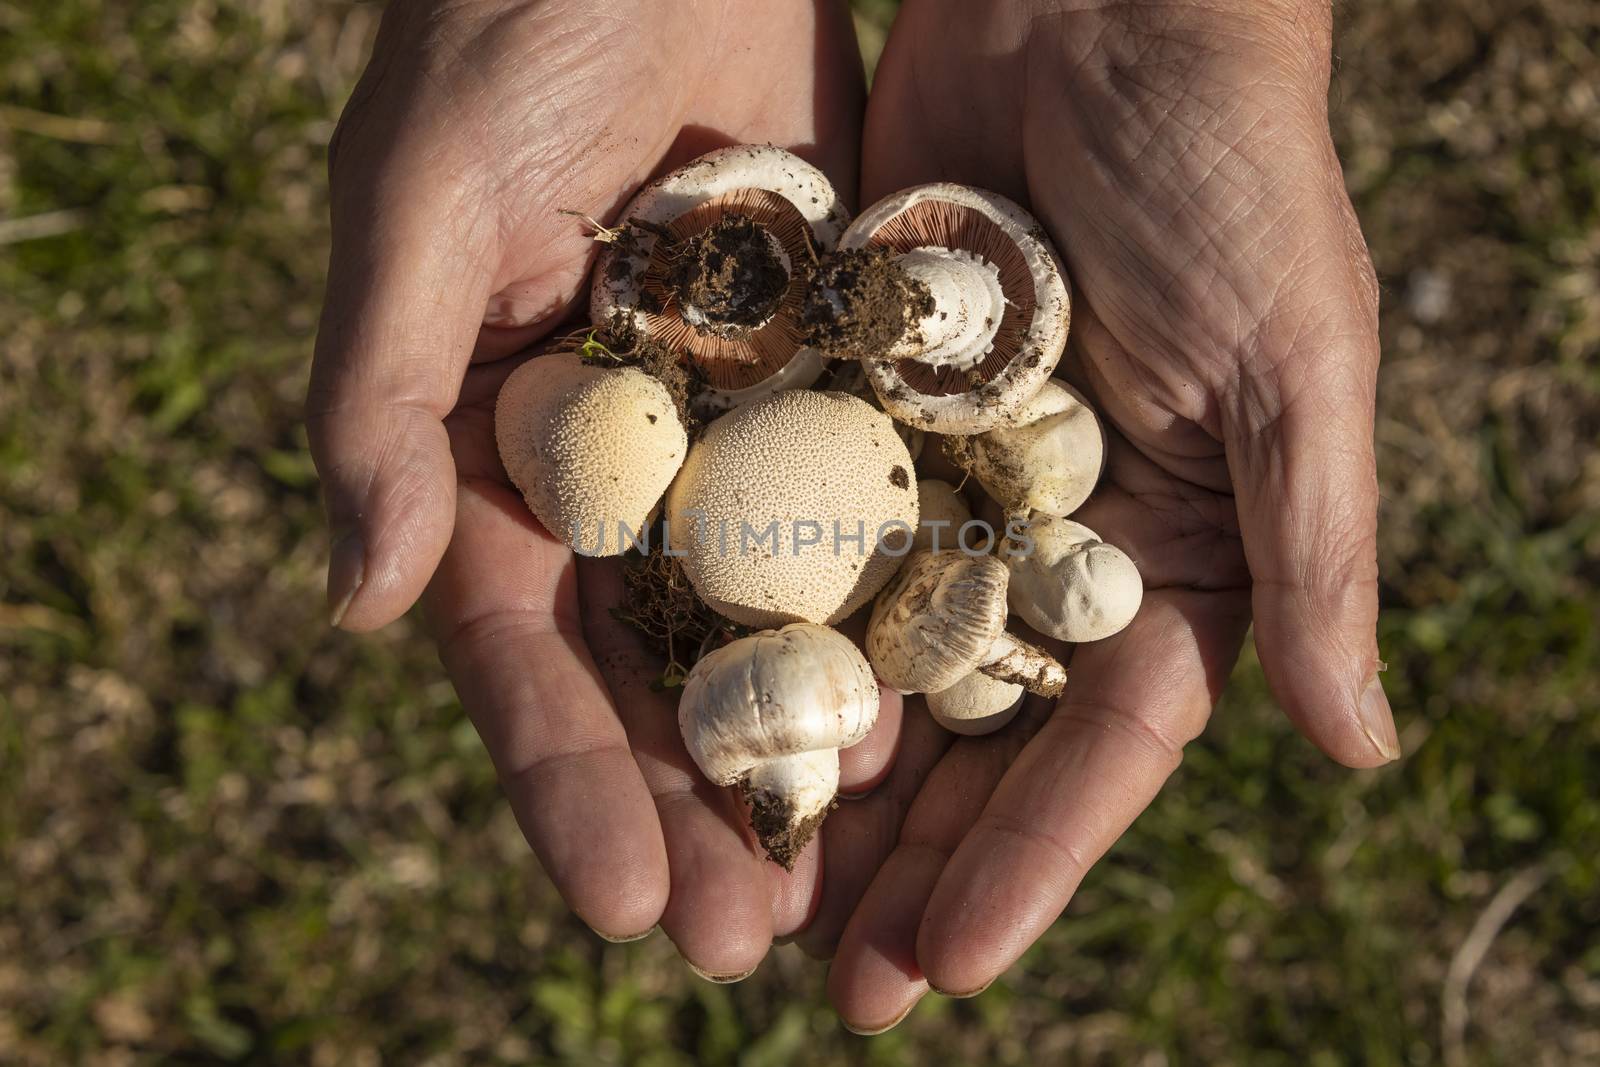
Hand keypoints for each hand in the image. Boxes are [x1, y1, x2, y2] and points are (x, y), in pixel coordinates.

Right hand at [305, 0, 882, 976]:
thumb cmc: (505, 30)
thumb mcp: (419, 201)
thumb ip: (381, 399)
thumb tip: (363, 602)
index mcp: (496, 446)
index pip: (523, 648)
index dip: (565, 781)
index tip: (623, 907)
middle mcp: (617, 463)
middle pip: (653, 666)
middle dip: (696, 801)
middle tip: (748, 943)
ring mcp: (731, 428)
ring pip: (769, 618)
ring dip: (807, 742)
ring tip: (853, 882)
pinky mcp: (834, 373)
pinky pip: (868, 510)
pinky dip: (894, 611)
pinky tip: (944, 714)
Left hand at [820, 0, 1397, 1029]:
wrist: (1096, 1)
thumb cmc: (1229, 168)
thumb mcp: (1292, 367)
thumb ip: (1312, 557)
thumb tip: (1361, 752)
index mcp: (1169, 548)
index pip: (1097, 743)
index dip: (1027, 858)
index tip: (945, 965)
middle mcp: (1047, 534)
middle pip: (970, 731)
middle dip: (905, 856)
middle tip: (828, 981)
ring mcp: (941, 478)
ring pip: (868, 657)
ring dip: (814, 768)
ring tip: (745, 883)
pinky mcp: (851, 404)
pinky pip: (794, 536)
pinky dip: (750, 622)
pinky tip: (689, 708)